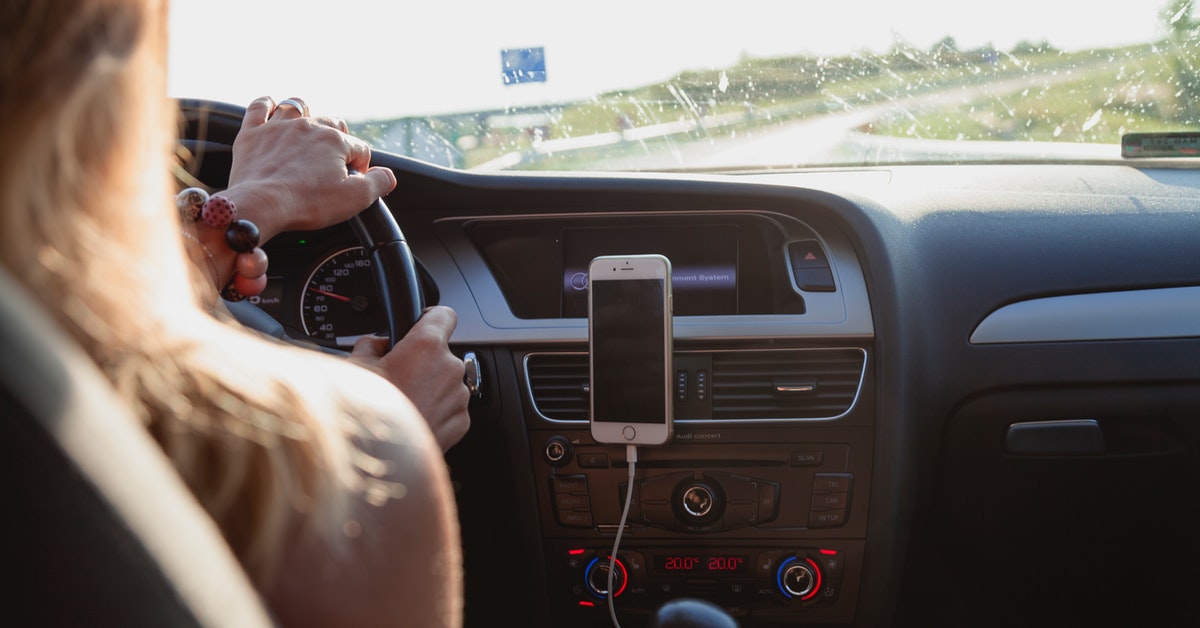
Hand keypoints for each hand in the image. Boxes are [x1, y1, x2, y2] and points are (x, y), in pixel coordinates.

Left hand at [223, 96, 396, 241]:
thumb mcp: (355, 199)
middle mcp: (308, 126)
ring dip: (306, 115)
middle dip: (338, 139)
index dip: (360, 167)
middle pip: (332, 123)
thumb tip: (388, 175)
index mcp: (335, 141)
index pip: (359, 148)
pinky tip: (271, 108)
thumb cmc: (307, 203)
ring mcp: (278, 127)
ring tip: (307, 130)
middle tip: (334, 161)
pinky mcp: (252, 133)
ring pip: (297, 107)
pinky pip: (259, 106)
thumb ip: (379, 183)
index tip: (353, 182)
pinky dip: (266, 105)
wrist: (261, 206)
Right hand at [349, 306, 470, 450]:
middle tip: (396, 376)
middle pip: (440, 353)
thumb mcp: (355, 368)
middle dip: (421, 361)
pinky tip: (412, 419)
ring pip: (445, 382)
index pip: (444, 314)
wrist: (379, 461)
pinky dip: (435, 410)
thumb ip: (370, 345)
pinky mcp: (461, 422)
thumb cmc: (367, 415)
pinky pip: (450, 407)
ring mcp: (458, 396)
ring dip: (429, 387)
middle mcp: (449, 368)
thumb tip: (376, 344)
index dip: (431, 317)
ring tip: (402, 403)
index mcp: (426, 346)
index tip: (422, 323)